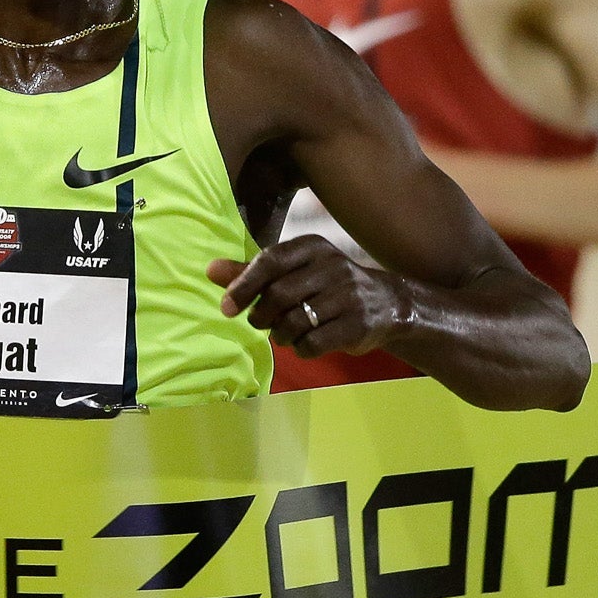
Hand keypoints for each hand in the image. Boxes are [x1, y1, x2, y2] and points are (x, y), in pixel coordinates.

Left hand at [208, 235, 415, 359]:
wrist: (387, 304)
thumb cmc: (328, 285)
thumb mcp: (294, 271)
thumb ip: (253, 271)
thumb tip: (210, 270)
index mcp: (312, 247)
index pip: (269, 260)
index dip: (243, 285)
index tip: (226, 307)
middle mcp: (332, 266)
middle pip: (279, 294)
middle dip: (261, 315)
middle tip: (260, 323)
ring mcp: (348, 296)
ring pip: (295, 322)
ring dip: (280, 335)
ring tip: (283, 334)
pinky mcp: (357, 324)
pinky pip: (314, 343)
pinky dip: (300, 349)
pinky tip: (304, 345)